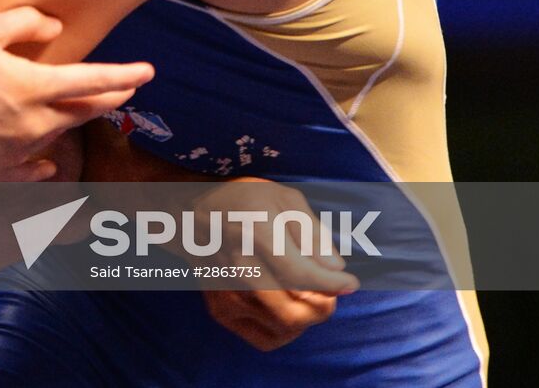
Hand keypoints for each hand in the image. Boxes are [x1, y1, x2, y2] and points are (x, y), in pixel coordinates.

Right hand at [0, 7, 153, 181]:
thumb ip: (23, 22)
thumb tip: (55, 27)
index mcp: (38, 87)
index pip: (94, 80)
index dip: (125, 74)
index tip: (149, 72)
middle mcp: (38, 123)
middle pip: (85, 111)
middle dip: (110, 99)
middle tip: (127, 91)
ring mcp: (21, 151)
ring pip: (59, 133)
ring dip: (72, 120)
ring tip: (77, 110)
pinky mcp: (0, 171)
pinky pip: (32, 169)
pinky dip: (43, 165)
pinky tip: (47, 165)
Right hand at [190, 177, 356, 350]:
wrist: (188, 218)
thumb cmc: (241, 202)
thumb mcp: (283, 198)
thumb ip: (312, 232)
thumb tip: (334, 267)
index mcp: (255, 232)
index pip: (301, 274)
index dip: (333, 284)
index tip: (350, 282)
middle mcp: (238, 267)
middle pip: (293, 313)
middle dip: (323, 306)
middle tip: (328, 290)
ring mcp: (227, 293)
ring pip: (283, 328)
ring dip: (306, 317)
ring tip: (307, 294)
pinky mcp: (221, 310)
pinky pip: (266, 339)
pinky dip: (286, 331)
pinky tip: (288, 307)